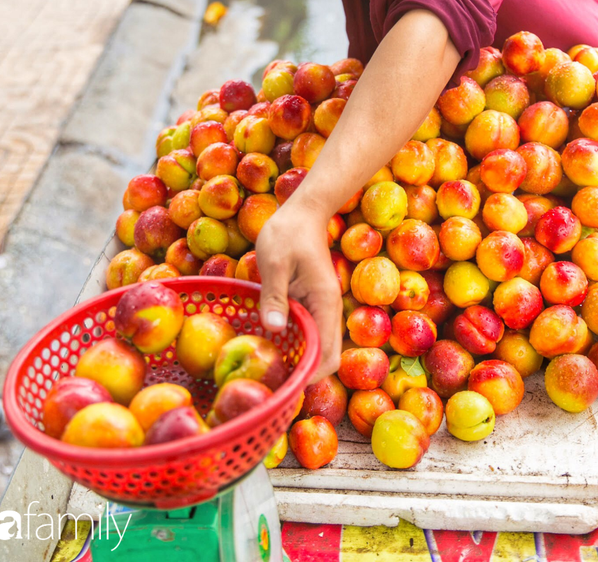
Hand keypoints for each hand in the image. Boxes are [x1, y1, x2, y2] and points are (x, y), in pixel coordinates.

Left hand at [255, 199, 341, 383]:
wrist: (304, 211)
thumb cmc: (288, 232)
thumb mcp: (274, 261)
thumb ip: (274, 295)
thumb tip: (275, 330)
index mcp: (324, 302)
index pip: (327, 354)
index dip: (308, 376)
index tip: (283, 386)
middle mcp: (328, 309)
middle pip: (326, 357)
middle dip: (304, 375)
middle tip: (272, 384)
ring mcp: (321, 307)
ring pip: (318, 347)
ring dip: (299, 361)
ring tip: (269, 370)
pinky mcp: (311, 303)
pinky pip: (309, 332)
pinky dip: (295, 344)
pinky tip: (272, 346)